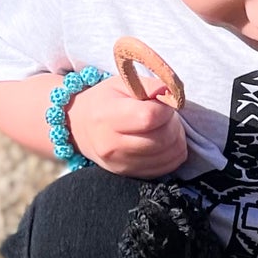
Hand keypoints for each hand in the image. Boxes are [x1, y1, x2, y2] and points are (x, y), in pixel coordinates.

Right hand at [70, 77, 186, 177]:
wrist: (81, 127)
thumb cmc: (105, 100)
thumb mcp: (122, 82)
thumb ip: (150, 85)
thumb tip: (173, 94)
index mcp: (107, 117)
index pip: (150, 117)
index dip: (165, 109)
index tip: (162, 103)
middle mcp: (112, 146)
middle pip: (162, 139)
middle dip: (173, 124)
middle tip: (167, 116)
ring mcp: (120, 164)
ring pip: (168, 155)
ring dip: (176, 139)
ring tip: (166, 127)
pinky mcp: (129, 174)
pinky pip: (166, 168)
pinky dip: (173, 154)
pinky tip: (164, 142)